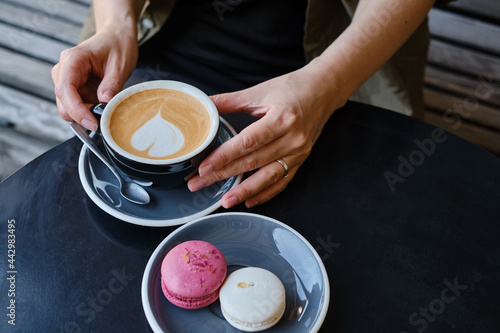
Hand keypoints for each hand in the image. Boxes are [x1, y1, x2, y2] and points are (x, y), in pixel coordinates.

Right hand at [51, 28, 137, 130]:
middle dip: (82, 116)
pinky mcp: (74, 88)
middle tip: (105, 120)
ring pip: (68, 108)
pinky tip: (103, 107)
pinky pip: (77, 106)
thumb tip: (104, 102)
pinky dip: (89, 112)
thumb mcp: (120, 65)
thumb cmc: (118, 46)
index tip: (93, 123)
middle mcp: (64, 70)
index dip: (77, 111)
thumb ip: (112, 85)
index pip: (65, 90)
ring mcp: (67, 80)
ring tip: (107, 110)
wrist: (116, 37)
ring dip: (86, 115)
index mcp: (72, 60)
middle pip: (64, 104)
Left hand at [187, 68, 340, 207]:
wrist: (323, 91)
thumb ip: (229, 101)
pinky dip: (265, 193)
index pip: (248, 142)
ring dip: (245, 190)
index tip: (204, 167)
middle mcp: (292, 138)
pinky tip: (249, 201)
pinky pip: (282, 181)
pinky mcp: (301, 160)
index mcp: (281, 118)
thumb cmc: (292, 88)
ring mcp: (299, 152)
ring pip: (268, 176)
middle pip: (253, 161)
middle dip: (224, 174)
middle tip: (200, 183)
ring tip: (225, 201)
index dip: (224, 156)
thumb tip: (203, 105)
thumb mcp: (260, 91)